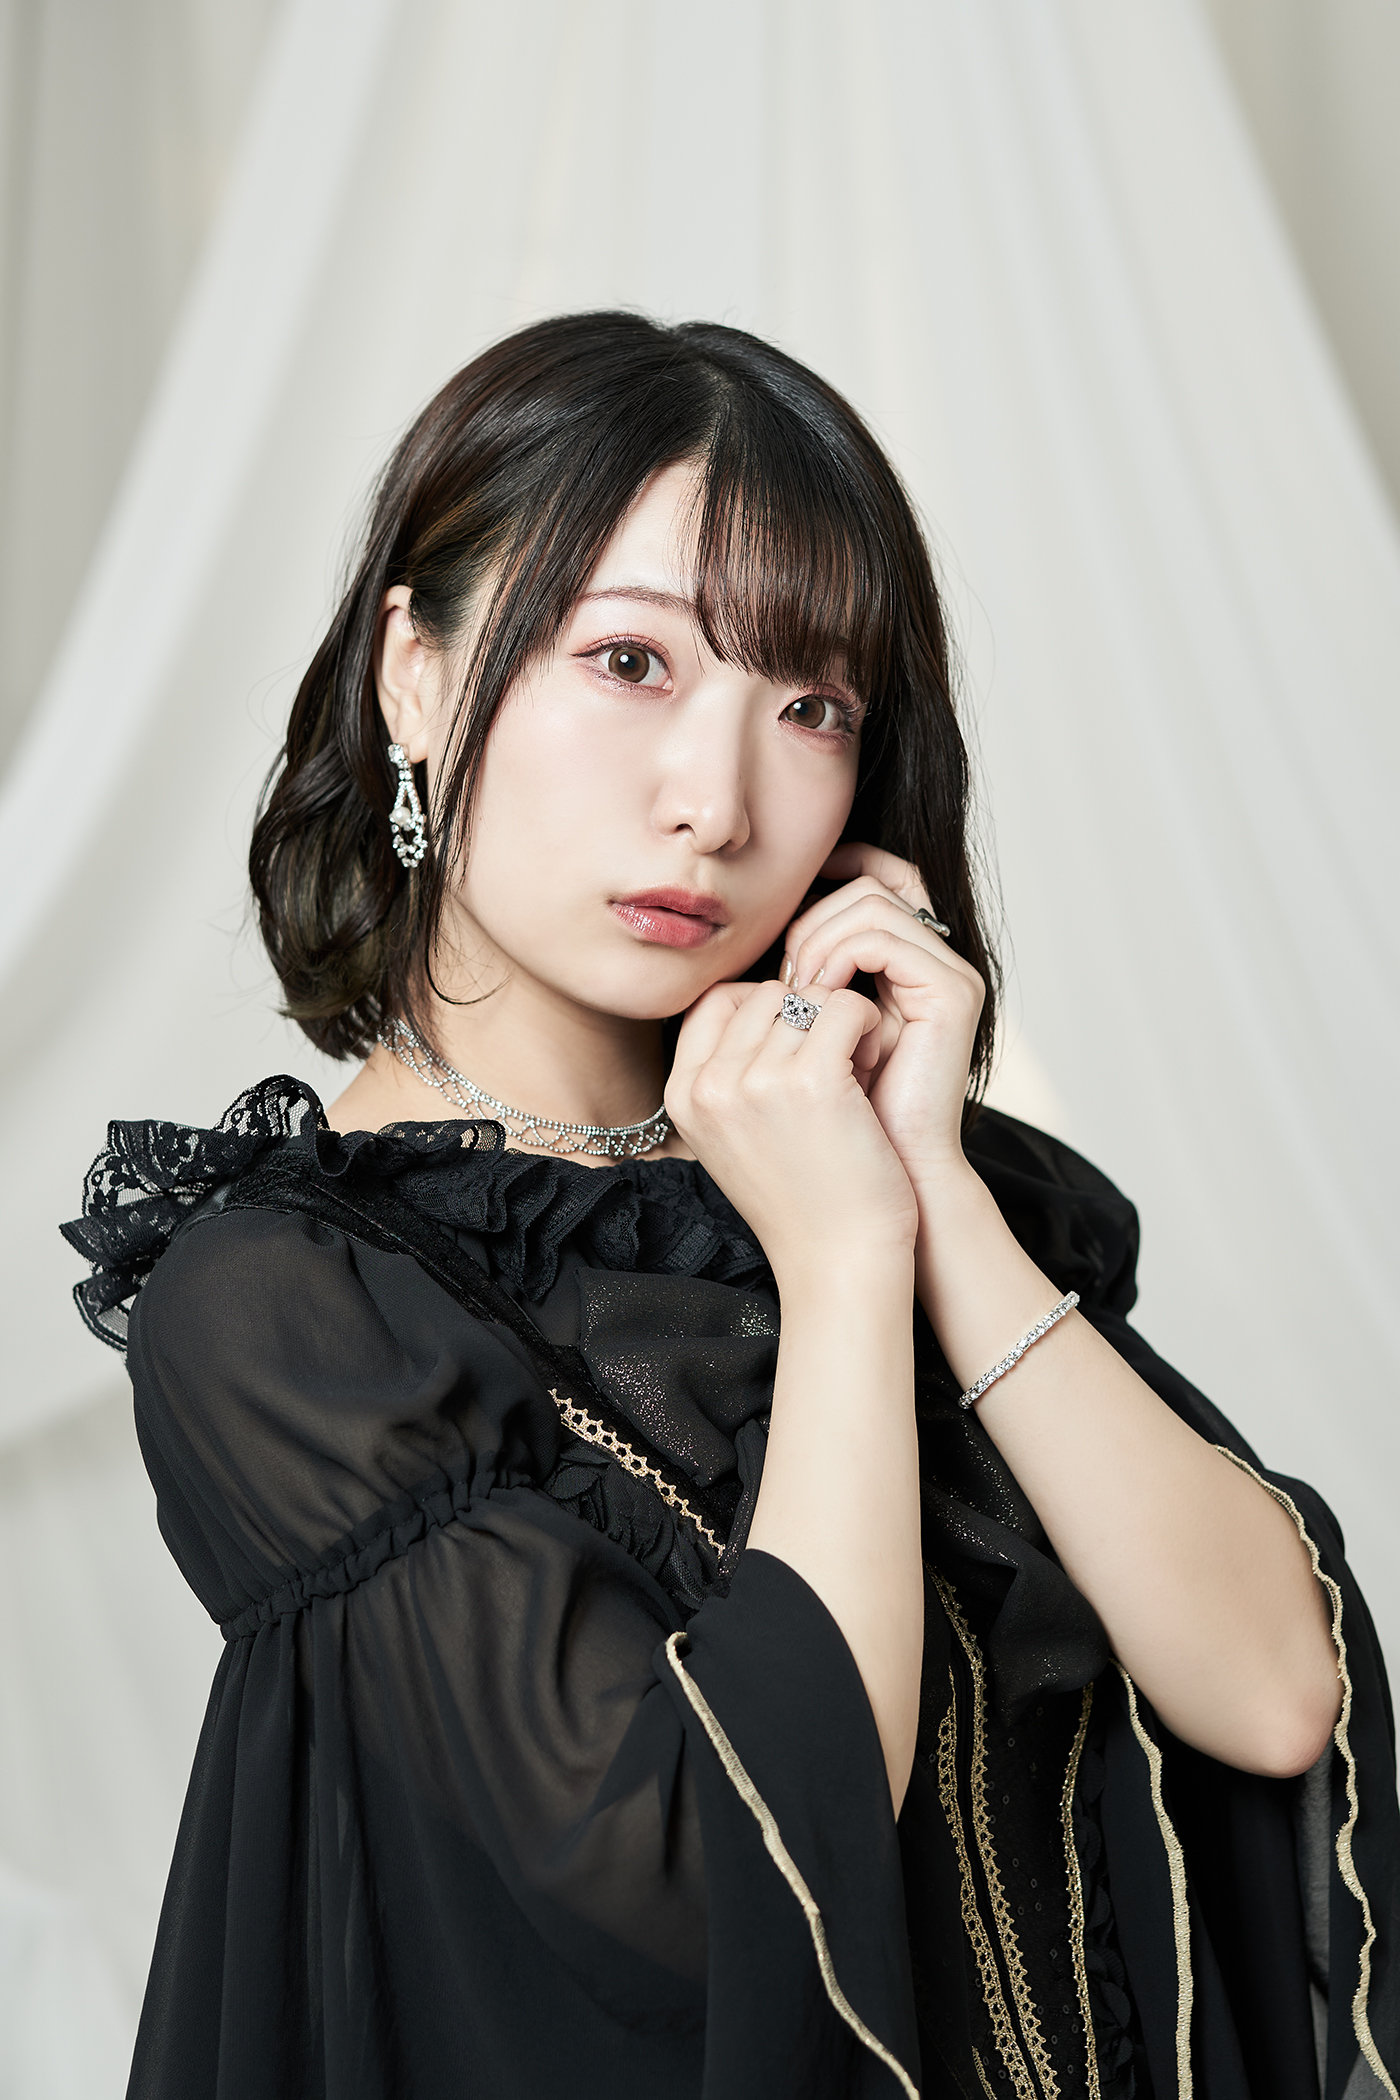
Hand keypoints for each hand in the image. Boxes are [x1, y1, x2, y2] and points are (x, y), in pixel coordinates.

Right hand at [665, 976, 917, 1288]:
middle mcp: (710, 1085)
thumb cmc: (801, 1198)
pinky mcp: (811, 1081)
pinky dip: (868, 1023)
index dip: (765, 1009)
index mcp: (682, 1096)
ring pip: (808, 997)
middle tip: (835, 1059)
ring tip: (856, 1066)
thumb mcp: (735, 1135)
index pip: (714, 1002)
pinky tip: (874, 1060)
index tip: (799, 1042)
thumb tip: (764, 1000)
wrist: (838, 1259)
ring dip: (841, 1020)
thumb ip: (731, 1073)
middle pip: (764, 994)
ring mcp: (756, 1081)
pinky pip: (844, 1007)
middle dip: (806, 1013)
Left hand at [781, 843, 984, 1186]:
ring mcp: (949, 975)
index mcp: (906, 968)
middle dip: (809, 920)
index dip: (823, 880)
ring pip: (870, 902)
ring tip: (797, 990)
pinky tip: (816, 996)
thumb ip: (795, 986)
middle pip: (867, 882)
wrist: (876, 1191)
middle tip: (784, 976)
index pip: (874, 878)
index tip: (776, 919)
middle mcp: (935, 964)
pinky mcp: (953, 992)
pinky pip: (882, 936)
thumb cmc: (833, 1127)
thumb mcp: (801, 1042)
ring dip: (817, 939)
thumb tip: (751, 930)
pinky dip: (838, 956)